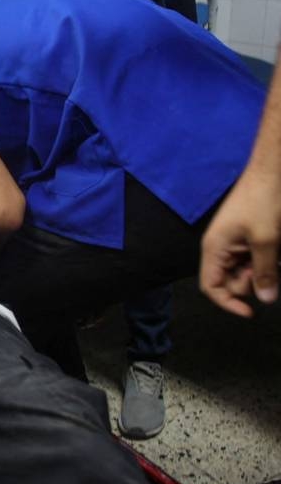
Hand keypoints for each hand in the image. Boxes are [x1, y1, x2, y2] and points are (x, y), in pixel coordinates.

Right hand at [200, 169, 280, 316]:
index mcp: (214, 249)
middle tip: (270, 268)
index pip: (210, 287)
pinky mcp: (245, 237)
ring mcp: (233, 242)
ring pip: (244, 271)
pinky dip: (265, 261)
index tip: (251, 312)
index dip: (227, 303)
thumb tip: (266, 300)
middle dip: (251, 282)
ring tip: (275, 255)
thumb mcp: (266, 240)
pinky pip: (252, 259)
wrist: (271, 171)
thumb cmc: (263, 203)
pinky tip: (275, 251)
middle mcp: (219, 248)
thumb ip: (265, 272)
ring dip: (262, 271)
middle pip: (229, 281)